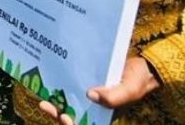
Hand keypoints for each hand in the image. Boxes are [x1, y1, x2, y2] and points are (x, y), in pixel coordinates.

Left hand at [38, 56, 159, 123]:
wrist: (141, 65)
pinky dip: (61, 87)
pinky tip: (50, 81)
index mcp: (104, 114)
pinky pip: (71, 87)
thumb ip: (114, 96)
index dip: (72, 124)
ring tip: (44, 99)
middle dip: (57, 114)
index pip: (86, 123)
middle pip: (73, 115)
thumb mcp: (130, 90)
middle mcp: (94, 107)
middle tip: (45, 105)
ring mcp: (89, 96)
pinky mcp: (85, 83)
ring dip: (55, 103)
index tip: (64, 117)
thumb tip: (91, 95)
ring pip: (69, 103)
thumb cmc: (138, 80)